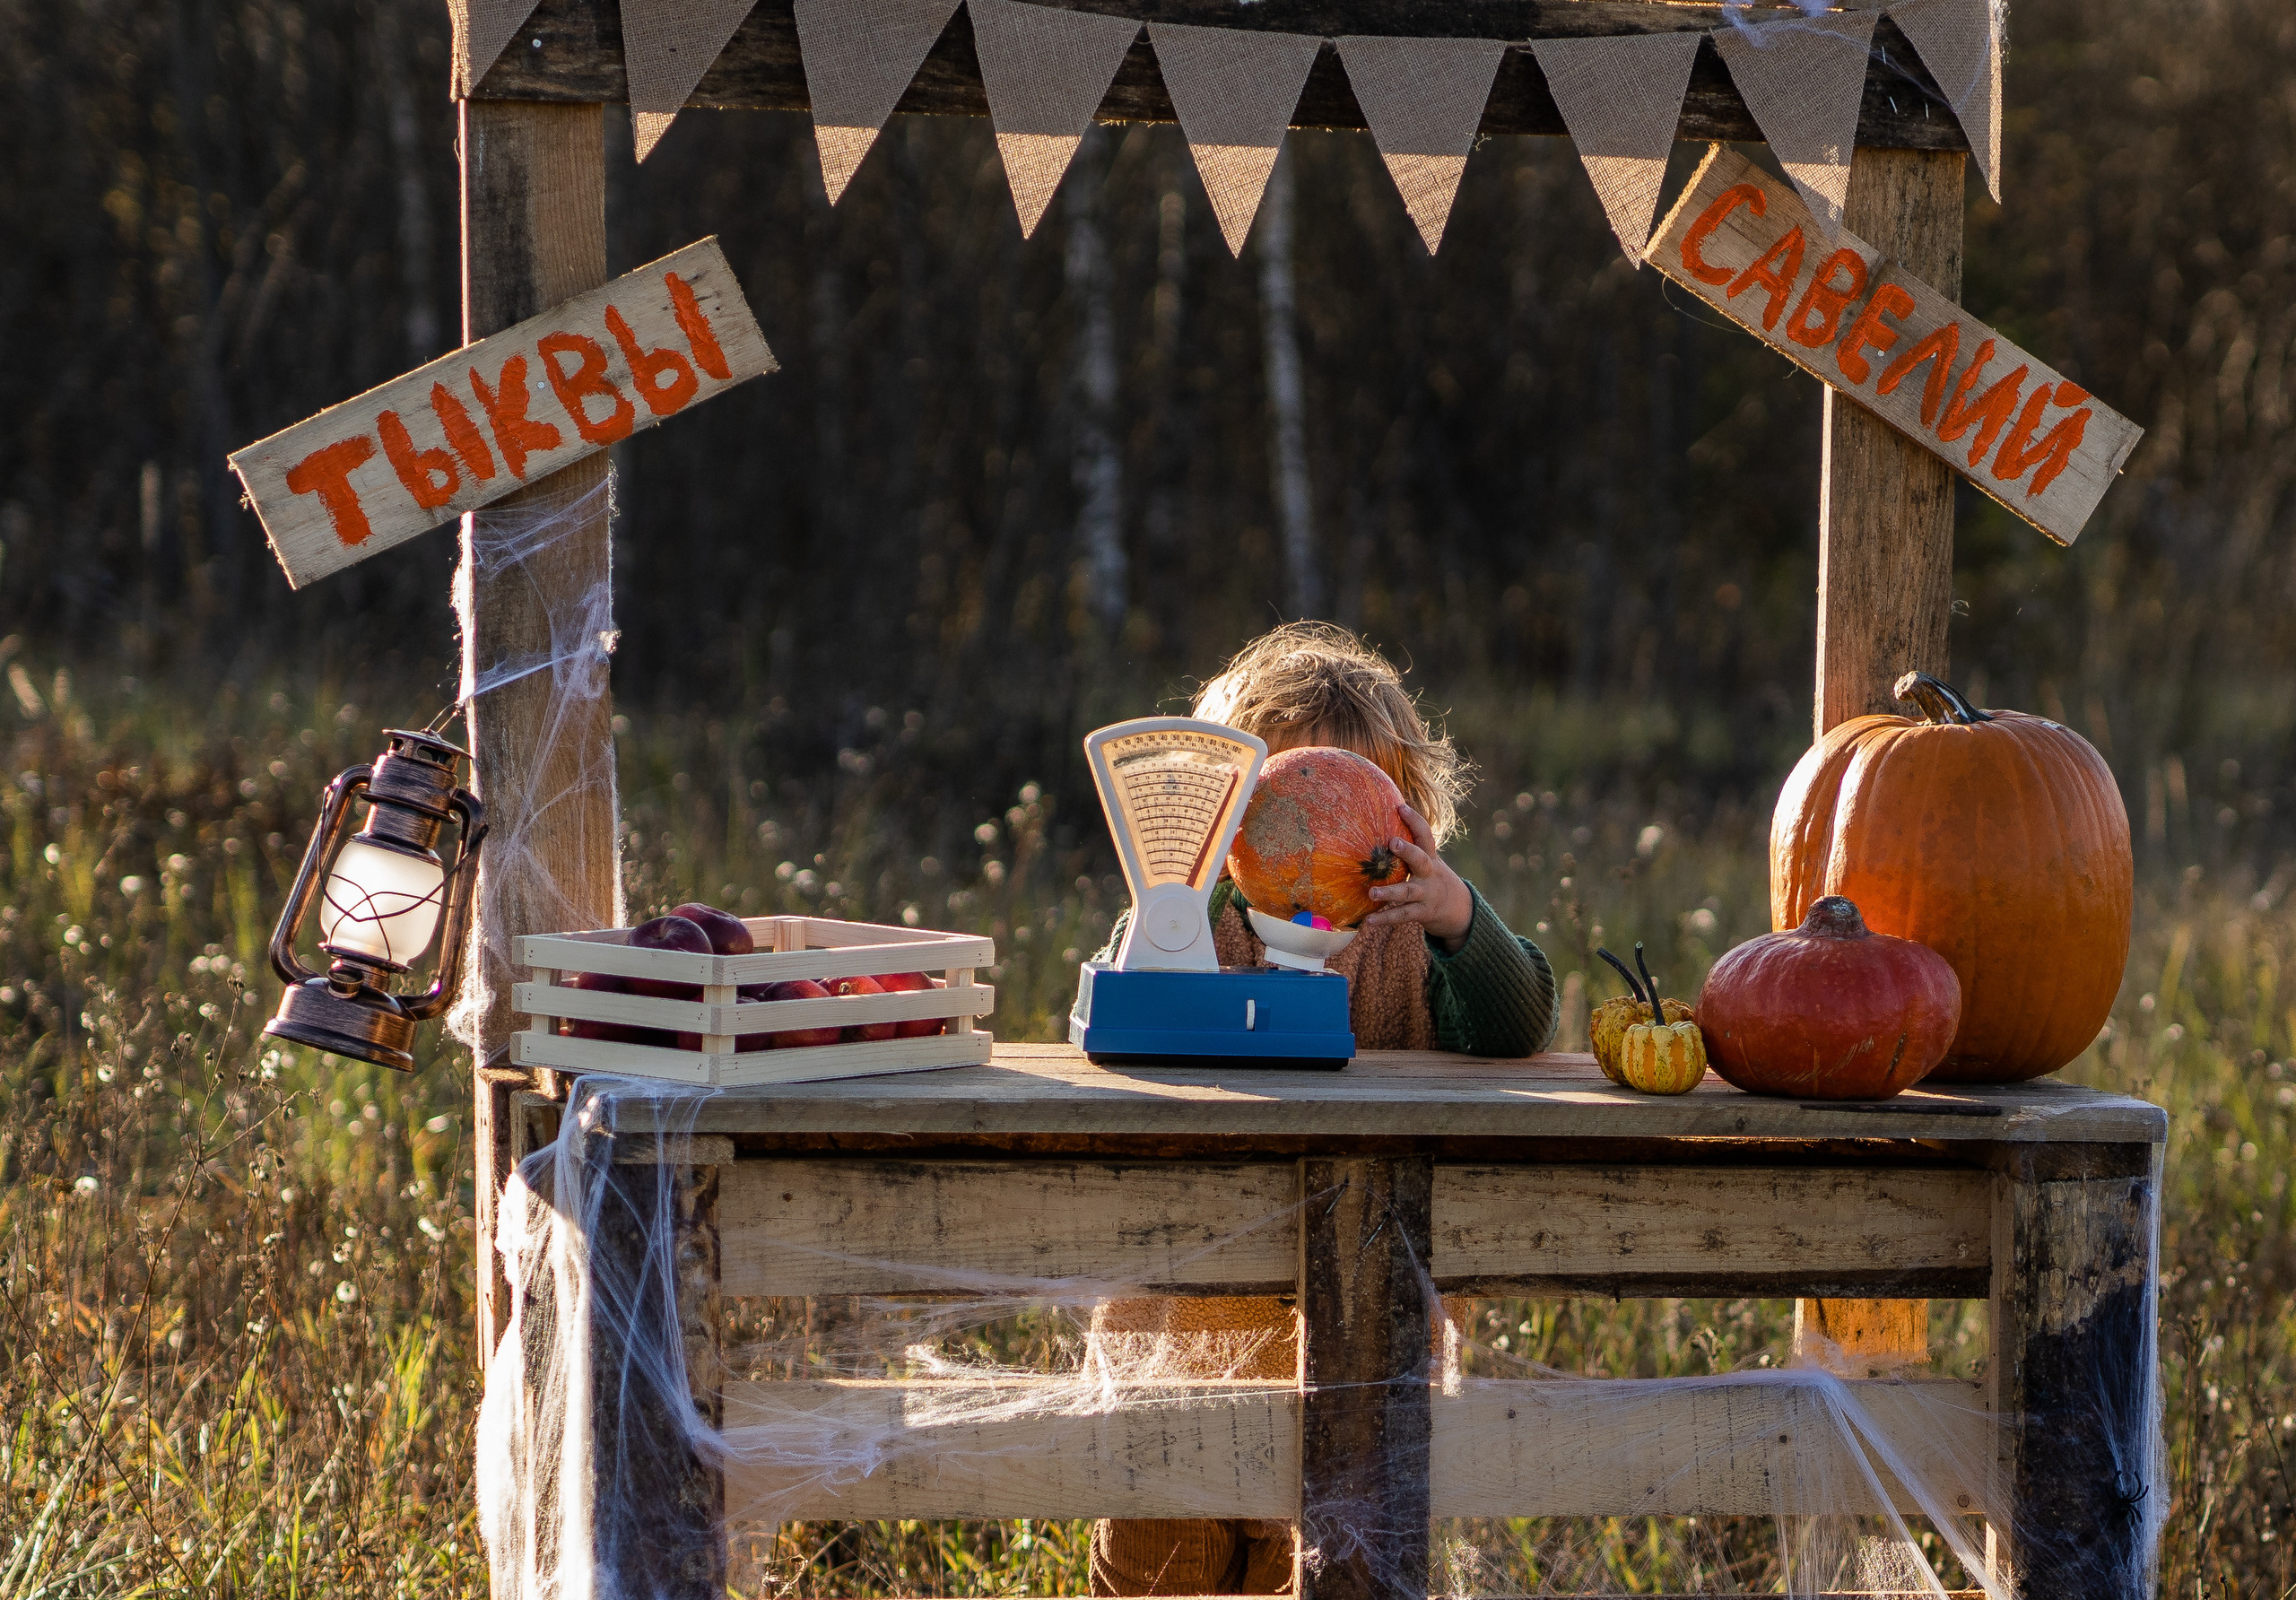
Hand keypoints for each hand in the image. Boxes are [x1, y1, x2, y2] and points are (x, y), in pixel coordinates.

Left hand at [1361, 804, 1473, 950]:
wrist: (1460, 910)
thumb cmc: (1433, 879)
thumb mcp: (1429, 861)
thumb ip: (1411, 849)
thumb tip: (1383, 823)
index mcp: (1430, 857)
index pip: (1425, 835)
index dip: (1414, 820)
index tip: (1400, 807)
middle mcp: (1429, 873)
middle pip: (1420, 859)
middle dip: (1408, 851)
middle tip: (1392, 842)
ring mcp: (1427, 894)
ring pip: (1408, 892)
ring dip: (1389, 892)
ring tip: (1372, 892)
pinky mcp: (1423, 913)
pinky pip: (1403, 915)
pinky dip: (1385, 918)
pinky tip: (1369, 921)